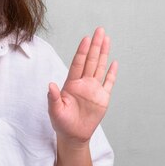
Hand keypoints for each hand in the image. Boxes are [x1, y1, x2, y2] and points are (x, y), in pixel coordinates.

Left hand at [48, 27, 117, 147]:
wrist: (73, 136)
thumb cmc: (61, 123)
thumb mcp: (55, 111)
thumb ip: (53, 97)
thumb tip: (50, 85)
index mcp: (72, 84)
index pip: (78, 63)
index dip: (82, 51)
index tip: (86, 39)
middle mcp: (84, 83)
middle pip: (91, 60)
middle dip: (95, 45)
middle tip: (99, 30)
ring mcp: (94, 89)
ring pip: (100, 67)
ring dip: (103, 53)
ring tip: (106, 39)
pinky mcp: (103, 98)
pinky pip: (109, 83)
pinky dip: (112, 73)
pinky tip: (114, 62)